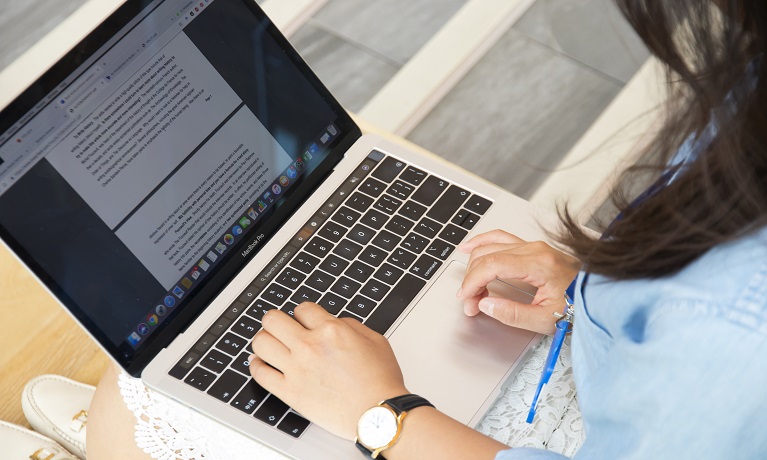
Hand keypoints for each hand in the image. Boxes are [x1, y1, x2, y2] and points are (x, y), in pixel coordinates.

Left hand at [249, 303, 407, 439]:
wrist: (378, 414)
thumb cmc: (380, 381)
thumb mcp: (375, 340)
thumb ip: (351, 325)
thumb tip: (334, 321)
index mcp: (331, 331)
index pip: (302, 309)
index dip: (303, 313)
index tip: (303, 320)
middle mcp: (310, 347)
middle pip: (273, 320)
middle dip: (276, 320)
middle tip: (279, 326)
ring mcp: (297, 369)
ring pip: (261, 343)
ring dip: (264, 340)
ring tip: (269, 344)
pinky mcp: (290, 392)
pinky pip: (260, 374)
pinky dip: (256, 366)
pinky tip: (260, 363)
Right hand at [456, 230, 579, 334]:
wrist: (599, 295)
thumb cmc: (580, 306)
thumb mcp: (546, 319)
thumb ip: (513, 314)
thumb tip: (486, 306)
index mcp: (538, 264)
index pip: (492, 265)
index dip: (473, 282)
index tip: (466, 299)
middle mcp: (534, 249)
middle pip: (488, 255)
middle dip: (472, 279)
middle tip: (471, 303)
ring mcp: (533, 246)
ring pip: (491, 246)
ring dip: (475, 266)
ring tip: (469, 287)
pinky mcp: (533, 248)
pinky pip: (501, 239)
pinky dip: (483, 243)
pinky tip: (469, 248)